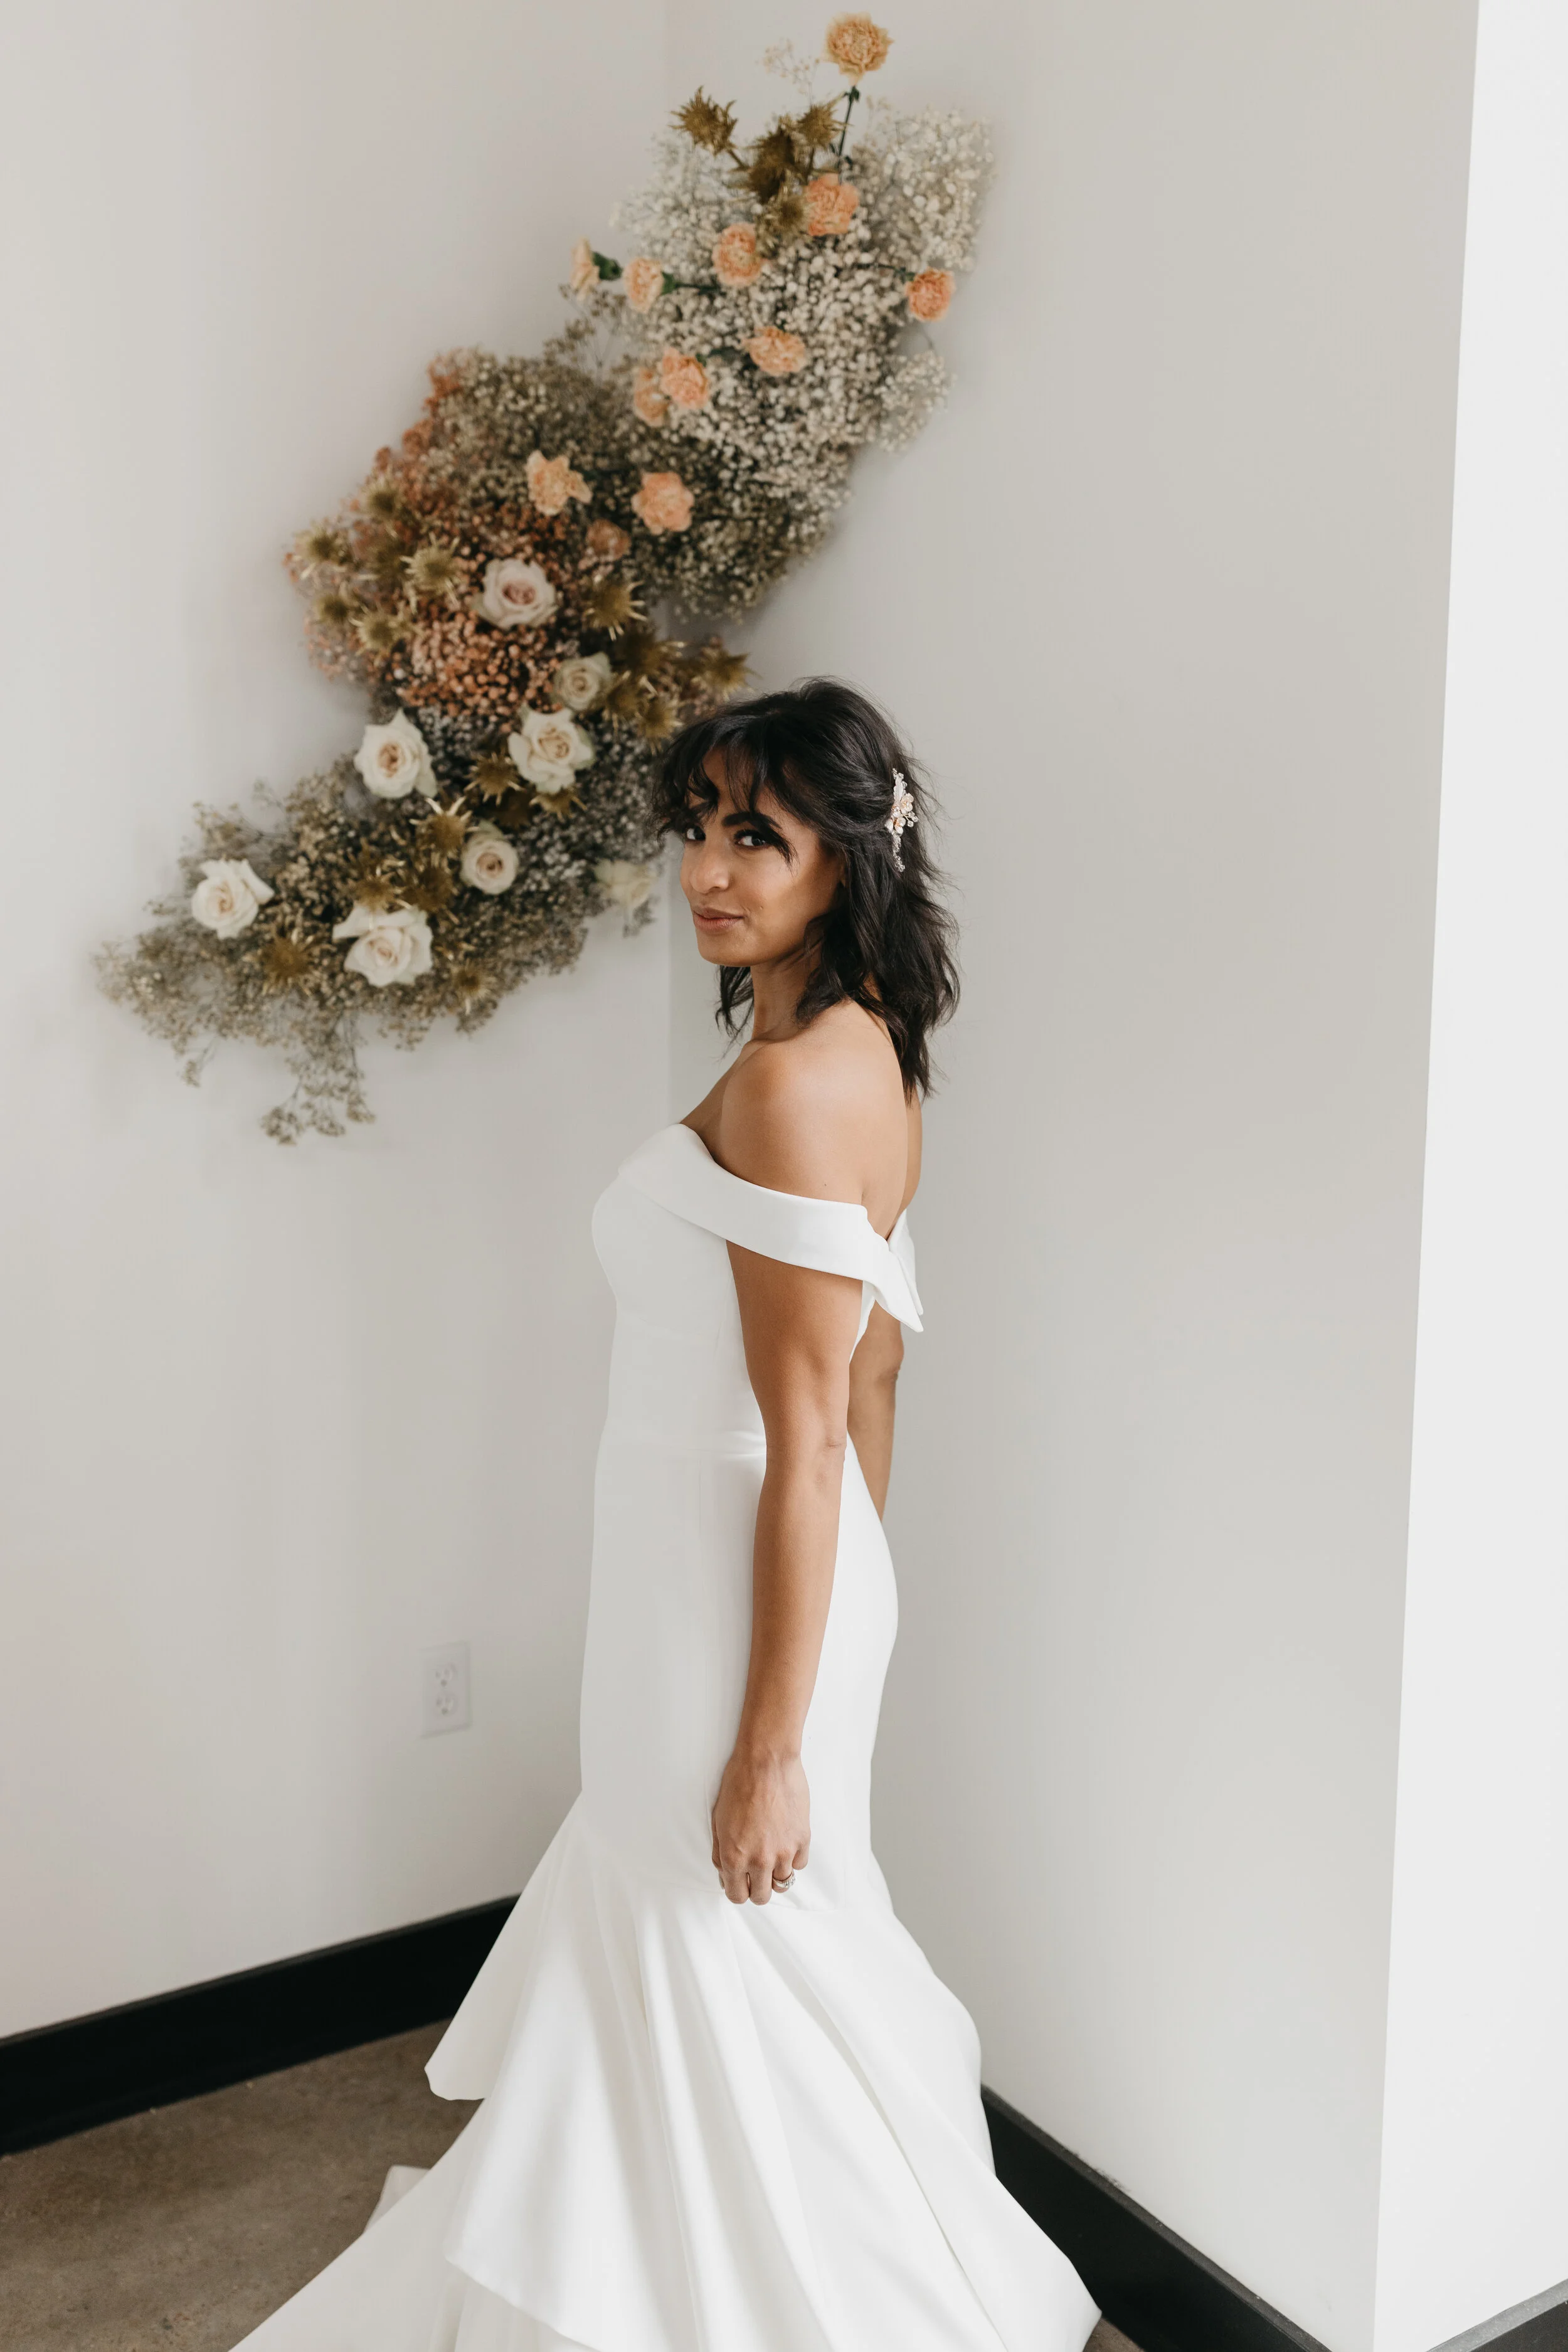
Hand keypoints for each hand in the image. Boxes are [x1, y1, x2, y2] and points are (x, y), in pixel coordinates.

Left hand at [711, 1743, 809, 1904]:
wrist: (766, 1761)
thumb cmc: (738, 1785)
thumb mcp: (718, 1821)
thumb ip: (720, 1853)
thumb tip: (725, 1875)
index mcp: (734, 1857)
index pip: (737, 1896)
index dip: (737, 1890)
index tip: (740, 1882)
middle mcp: (759, 1860)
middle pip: (761, 1897)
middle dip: (756, 1888)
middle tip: (756, 1874)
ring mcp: (784, 1852)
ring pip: (783, 1884)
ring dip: (775, 1875)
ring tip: (771, 1856)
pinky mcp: (802, 1840)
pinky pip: (799, 1864)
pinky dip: (792, 1859)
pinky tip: (785, 1843)